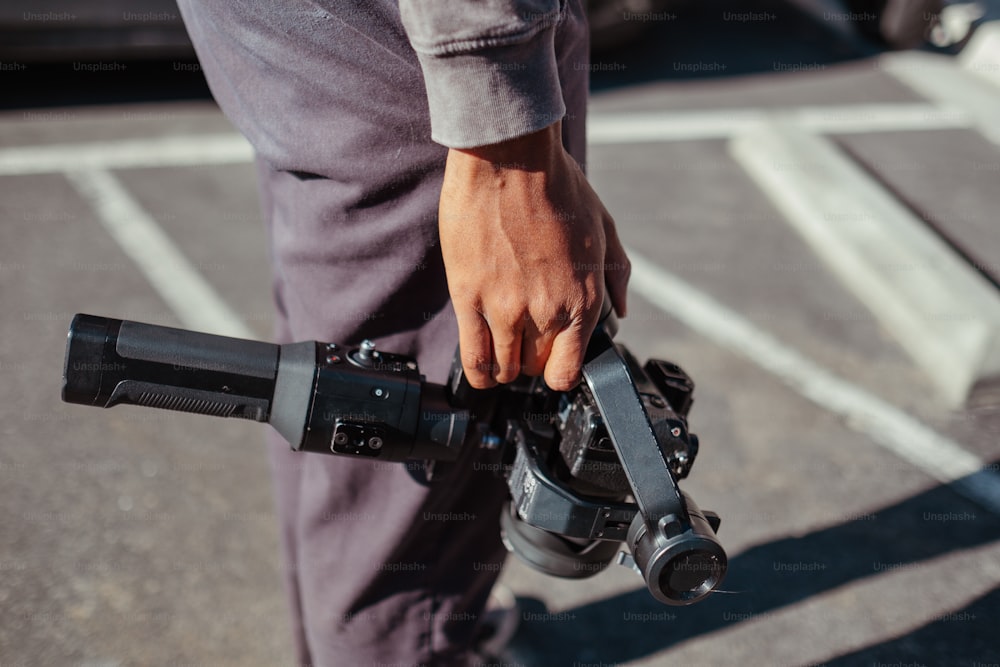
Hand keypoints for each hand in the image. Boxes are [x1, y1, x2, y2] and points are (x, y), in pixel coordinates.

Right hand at [438, 120, 629, 390]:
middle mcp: (547, 311)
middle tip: (524, 347)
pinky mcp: (469, 298)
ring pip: (503, 368)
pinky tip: (481, 370)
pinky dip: (478, 372)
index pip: (570, 369)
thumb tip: (622, 309)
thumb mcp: (603, 226)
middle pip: (535, 369)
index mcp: (584, 297)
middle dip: (531, 364)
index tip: (553, 363)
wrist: (509, 156)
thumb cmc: (556, 185)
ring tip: (500, 354)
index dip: (561, 372)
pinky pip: (473, 357)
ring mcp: (505, 308)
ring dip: (503, 368)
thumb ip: (616, 274)